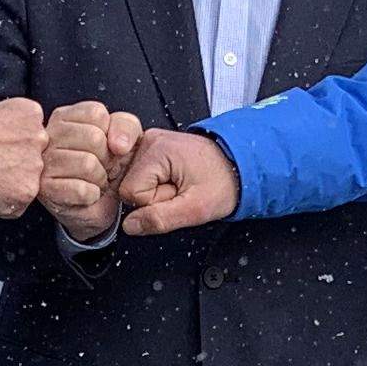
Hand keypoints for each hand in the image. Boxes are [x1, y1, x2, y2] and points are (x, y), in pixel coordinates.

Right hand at [0, 96, 48, 216]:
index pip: (33, 134)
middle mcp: (38, 138)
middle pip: (35, 158)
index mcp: (29, 113)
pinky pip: (18, 205)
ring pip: (29, 182)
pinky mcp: (25, 192)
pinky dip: (3, 205)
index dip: (14, 144)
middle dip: (16, 165)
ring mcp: (34, 167)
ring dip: (10, 185)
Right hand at [39, 102, 142, 240]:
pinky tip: (86, 195)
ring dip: (100, 178)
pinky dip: (92, 195)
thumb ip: (126, 126)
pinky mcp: (45, 190)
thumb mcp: (125, 138)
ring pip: (87, 164)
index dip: (110, 133)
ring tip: (94, 181)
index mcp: (65, 117)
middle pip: (93, 137)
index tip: (105, 147)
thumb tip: (118, 144)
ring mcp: (43, 163)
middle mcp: (48, 135)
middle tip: (102, 167)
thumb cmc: (108, 167)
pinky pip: (82, 190)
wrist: (99, 206)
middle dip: (107, 158)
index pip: (96, 113)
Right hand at [116, 127, 239, 235]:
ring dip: (152, 190)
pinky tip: (169, 180)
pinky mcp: (150, 147)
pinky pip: (136, 174)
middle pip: (127, 184)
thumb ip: (160, 219)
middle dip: (152, 196)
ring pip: (130, 179)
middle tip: (179, 190)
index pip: (130, 192)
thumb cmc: (224, 182)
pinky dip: (151, 183)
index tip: (177, 195)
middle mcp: (149, 140)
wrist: (239, 166)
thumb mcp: (196, 209)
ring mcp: (148, 142)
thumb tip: (130, 225)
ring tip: (177, 184)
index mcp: (157, 150)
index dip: (153, 203)